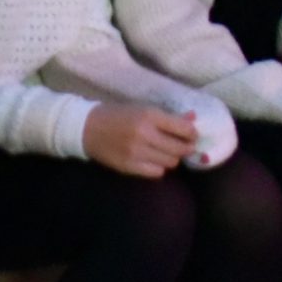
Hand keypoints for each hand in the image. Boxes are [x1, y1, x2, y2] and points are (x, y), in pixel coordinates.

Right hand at [82, 104, 203, 177]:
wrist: (88, 128)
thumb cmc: (118, 114)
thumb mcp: (142, 108)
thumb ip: (168, 116)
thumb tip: (193, 119)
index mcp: (149, 115)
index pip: (182, 128)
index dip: (192, 133)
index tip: (193, 134)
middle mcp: (145, 134)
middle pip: (179, 149)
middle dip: (186, 148)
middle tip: (186, 146)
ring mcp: (136, 153)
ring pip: (170, 162)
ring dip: (172, 158)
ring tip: (166, 152)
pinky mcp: (129, 167)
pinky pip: (156, 172)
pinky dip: (159, 167)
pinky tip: (154, 160)